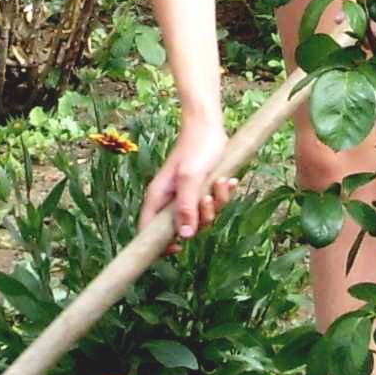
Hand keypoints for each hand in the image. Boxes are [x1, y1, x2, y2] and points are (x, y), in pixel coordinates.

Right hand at [141, 114, 237, 241]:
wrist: (209, 126)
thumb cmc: (196, 148)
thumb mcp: (190, 178)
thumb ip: (186, 207)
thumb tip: (184, 236)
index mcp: (159, 197)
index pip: (148, 231)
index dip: (161, 245)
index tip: (179, 248)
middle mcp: (171, 200)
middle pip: (183, 228)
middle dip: (202, 218)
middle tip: (207, 199)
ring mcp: (187, 196)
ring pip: (203, 217)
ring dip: (217, 203)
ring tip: (220, 182)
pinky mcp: (202, 190)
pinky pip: (214, 204)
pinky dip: (223, 195)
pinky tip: (228, 180)